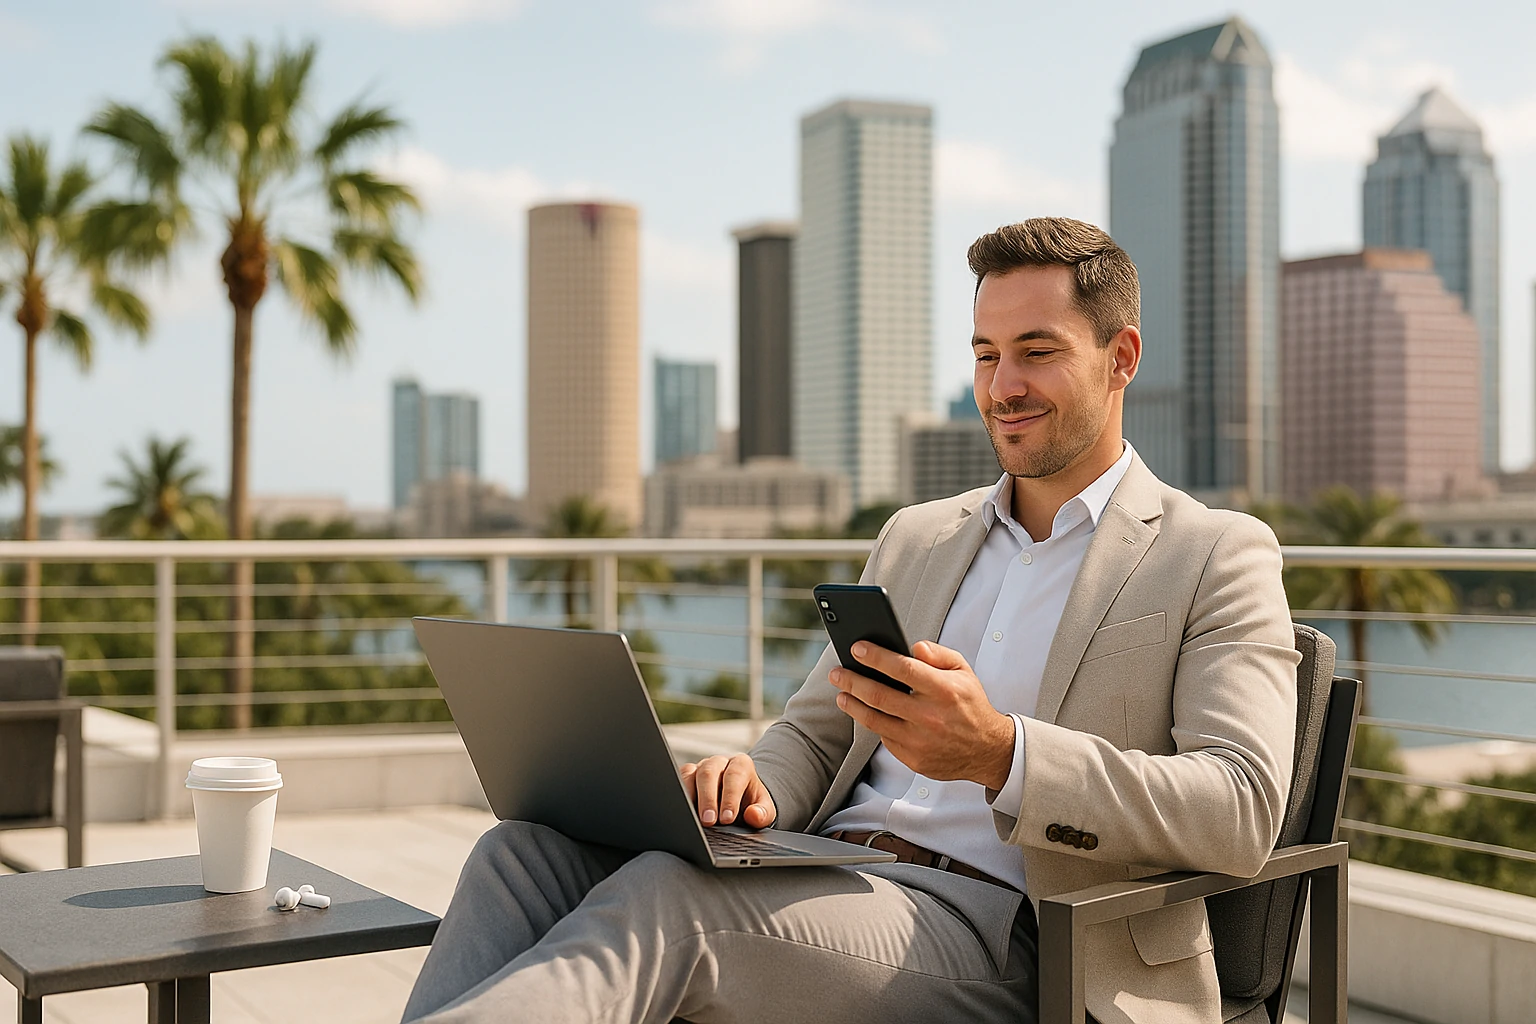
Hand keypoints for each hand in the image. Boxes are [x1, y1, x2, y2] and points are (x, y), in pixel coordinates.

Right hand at [678, 753, 776, 828]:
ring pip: (691, 774)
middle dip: (708, 799)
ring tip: (693, 819)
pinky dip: (679, 795)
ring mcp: (701, 767)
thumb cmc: (751, 804)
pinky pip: (678, 780)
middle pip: (709, 773)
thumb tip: (753, 815)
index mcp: (741, 764)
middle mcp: (719, 762)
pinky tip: (682, 812)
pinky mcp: (687, 776)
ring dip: (690, 797)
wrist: (740, 802)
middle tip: (708, 821)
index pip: (734, 776)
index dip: (730, 798)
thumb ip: (763, 813)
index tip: (727, 818)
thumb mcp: (764, 810)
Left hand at [829, 640, 1015, 789]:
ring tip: (842, 694)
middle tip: (837, 673)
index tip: (857, 648)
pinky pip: (885, 738)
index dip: (875, 657)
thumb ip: (938, 654)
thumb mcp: (964, 671)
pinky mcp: (914, 758)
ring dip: (853, 705)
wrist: (987, 750)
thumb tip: (913, 647)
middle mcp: (930, 716)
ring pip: (875, 720)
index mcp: (944, 690)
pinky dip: (873, 723)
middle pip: (879, 695)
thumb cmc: (971, 705)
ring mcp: (920, 740)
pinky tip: (866, 712)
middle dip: (852, 681)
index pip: (901, 668)